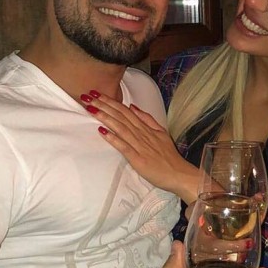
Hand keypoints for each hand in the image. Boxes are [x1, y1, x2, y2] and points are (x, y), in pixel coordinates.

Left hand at [80, 91, 198, 202]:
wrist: (179, 173)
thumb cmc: (168, 156)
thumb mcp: (161, 132)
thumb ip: (147, 119)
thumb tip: (132, 106)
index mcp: (146, 128)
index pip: (126, 111)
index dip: (111, 101)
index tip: (97, 93)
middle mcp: (142, 134)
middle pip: (121, 116)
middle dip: (104, 105)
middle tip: (89, 96)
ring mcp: (140, 145)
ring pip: (120, 128)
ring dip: (105, 117)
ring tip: (92, 109)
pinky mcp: (138, 158)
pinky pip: (124, 146)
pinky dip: (113, 138)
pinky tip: (102, 131)